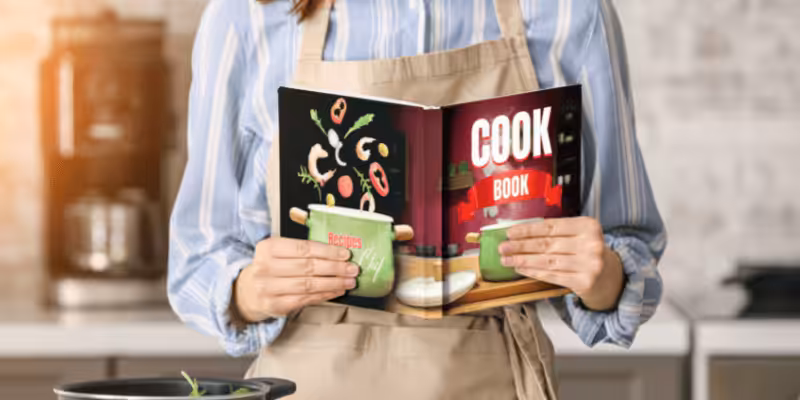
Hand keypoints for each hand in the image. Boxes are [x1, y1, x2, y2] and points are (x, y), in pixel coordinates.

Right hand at [234, 237, 358, 322]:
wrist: (248, 293)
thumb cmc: (271, 269)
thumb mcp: (279, 253)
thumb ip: (303, 251)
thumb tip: (337, 252)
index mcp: (268, 248)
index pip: (303, 248)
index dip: (327, 251)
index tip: (345, 253)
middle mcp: (265, 268)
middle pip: (307, 267)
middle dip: (334, 268)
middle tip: (352, 268)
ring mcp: (269, 288)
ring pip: (308, 284)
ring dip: (333, 283)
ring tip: (349, 281)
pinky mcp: (275, 306)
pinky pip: (306, 299)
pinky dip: (325, 295)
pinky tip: (337, 291)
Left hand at [498, 217, 624, 310]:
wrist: (609, 276)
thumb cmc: (586, 251)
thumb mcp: (578, 235)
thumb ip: (556, 231)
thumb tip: (519, 232)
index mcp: (588, 226)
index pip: (551, 227)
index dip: (527, 230)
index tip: (509, 232)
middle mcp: (591, 244)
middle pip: (547, 244)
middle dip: (520, 246)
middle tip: (503, 247)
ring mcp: (589, 265)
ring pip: (547, 261)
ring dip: (522, 260)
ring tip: (506, 259)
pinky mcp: (584, 282)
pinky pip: (552, 275)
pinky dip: (533, 272)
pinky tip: (520, 268)